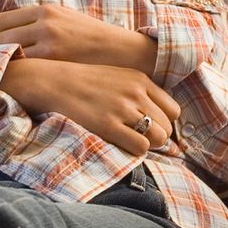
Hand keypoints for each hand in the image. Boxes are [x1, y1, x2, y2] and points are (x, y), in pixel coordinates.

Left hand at [0, 5, 157, 74]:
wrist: (124, 52)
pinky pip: (22, 65)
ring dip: (5, 64)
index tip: (2, 51)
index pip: (1, 20)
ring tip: (14, 75)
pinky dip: (18, 73)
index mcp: (47, 10)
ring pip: (6, 51)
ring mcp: (49, 39)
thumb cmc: (96, 42)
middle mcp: (45, 21)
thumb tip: (14, 36)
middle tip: (5, 67)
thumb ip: (42, 24)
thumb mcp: (68, 21)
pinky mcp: (55, 57)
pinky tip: (25, 81)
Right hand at [1, 58, 182, 155]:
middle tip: (139, 138)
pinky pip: (141, 147)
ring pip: (159, 138)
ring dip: (148, 145)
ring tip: (130, 142)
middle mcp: (136, 93)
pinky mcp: (108, 125)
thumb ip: (139, 92)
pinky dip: (135, 150)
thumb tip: (157, 117)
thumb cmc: (85, 83)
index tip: (151, 128)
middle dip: (157, 136)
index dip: (164, 123)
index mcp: (141, 80)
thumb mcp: (118, 77)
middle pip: (168, 126)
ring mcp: (123, 109)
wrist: (54, 81)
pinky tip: (122, 145)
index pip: (173, 110)